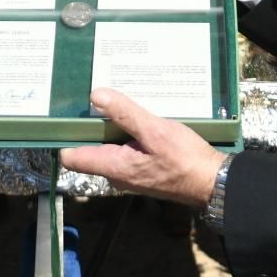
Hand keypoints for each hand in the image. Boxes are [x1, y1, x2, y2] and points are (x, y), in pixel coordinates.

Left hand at [60, 89, 225, 206]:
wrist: (212, 181)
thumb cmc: (184, 159)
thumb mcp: (155, 130)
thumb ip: (125, 114)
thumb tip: (95, 95)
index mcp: (113, 167)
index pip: (72, 158)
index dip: (65, 136)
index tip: (64, 114)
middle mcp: (116, 174)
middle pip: (90, 149)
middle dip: (90, 126)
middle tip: (93, 98)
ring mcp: (129, 173)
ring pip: (109, 148)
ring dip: (111, 128)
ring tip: (116, 102)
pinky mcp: (142, 169)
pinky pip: (125, 149)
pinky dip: (126, 134)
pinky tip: (136, 117)